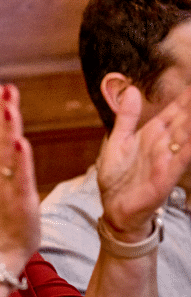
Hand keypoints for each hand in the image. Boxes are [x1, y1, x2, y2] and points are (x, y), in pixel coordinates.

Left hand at [97, 85, 190, 237]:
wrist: (113, 206)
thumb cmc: (116, 175)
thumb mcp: (117, 140)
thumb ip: (127, 116)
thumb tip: (132, 90)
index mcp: (152, 133)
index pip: (175, 110)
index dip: (187, 96)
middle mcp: (163, 144)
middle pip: (186, 120)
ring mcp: (167, 159)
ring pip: (188, 136)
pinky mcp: (165, 177)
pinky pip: (182, 159)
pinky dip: (189, 148)